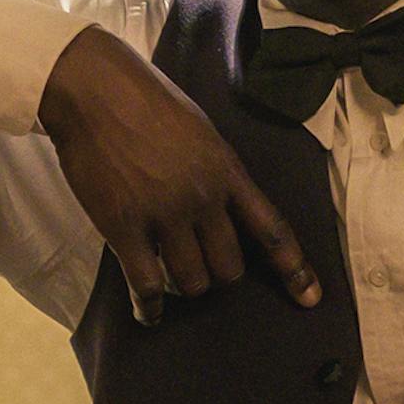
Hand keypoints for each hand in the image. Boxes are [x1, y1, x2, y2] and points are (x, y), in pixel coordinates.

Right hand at [38, 25, 318, 323]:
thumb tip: (224, 209)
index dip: (294, 269)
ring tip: (173, 279)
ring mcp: (164, 214)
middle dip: (219, 274)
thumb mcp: (201, 131)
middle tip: (201, 266)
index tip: (309, 298)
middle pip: (229, 267)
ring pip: (193, 281)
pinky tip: (149, 314)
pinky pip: (147, 284)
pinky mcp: (124, 227)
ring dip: (186, 286)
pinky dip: (150, 307)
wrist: (94, 90)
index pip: (271, 229)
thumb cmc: (146, 102)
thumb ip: (216, 172)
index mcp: (227, 171)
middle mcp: (203, 197)